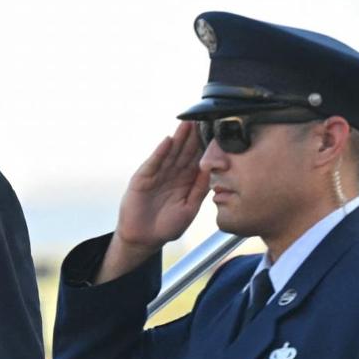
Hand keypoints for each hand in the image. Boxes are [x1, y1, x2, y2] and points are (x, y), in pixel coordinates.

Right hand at [98, 121, 209, 282]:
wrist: (144, 239)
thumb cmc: (167, 226)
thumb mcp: (190, 208)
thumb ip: (200, 190)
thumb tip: (212, 171)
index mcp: (185, 181)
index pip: (197, 159)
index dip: (205, 146)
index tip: (216, 131)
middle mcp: (172, 174)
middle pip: (184, 151)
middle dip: (193, 136)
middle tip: (203, 118)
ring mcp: (157, 175)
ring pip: (170, 153)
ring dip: (178, 138)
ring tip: (187, 123)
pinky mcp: (142, 179)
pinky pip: (153, 163)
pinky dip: (160, 152)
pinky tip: (168, 142)